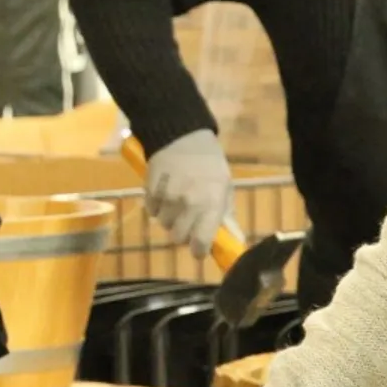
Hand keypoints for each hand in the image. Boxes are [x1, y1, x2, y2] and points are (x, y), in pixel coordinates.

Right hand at [144, 129, 232, 258]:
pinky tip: (164, 193)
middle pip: (178, 237)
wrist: (183, 135)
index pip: (201, 242)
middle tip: (188, 223)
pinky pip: (151, 210)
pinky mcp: (150, 189)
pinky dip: (157, 207)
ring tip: (176, 204)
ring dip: (169, 219)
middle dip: (183, 234)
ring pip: (163, 224)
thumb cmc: (209, 162)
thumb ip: (227, 215)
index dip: (199, 251)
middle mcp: (189, 203)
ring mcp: (168, 196)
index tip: (199, 249)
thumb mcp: (224, 186)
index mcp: (211, 203)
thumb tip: (235, 240)